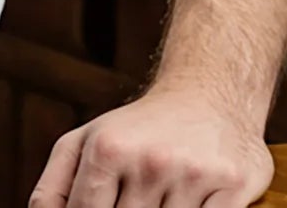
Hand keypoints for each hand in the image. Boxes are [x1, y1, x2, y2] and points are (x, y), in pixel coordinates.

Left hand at [28, 86, 273, 207]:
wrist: (208, 91)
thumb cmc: (140, 127)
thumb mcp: (85, 142)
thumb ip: (54, 187)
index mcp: (107, 149)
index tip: (107, 207)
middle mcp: (150, 160)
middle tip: (136, 198)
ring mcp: (192, 174)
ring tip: (162, 195)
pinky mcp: (232, 186)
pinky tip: (192, 200)